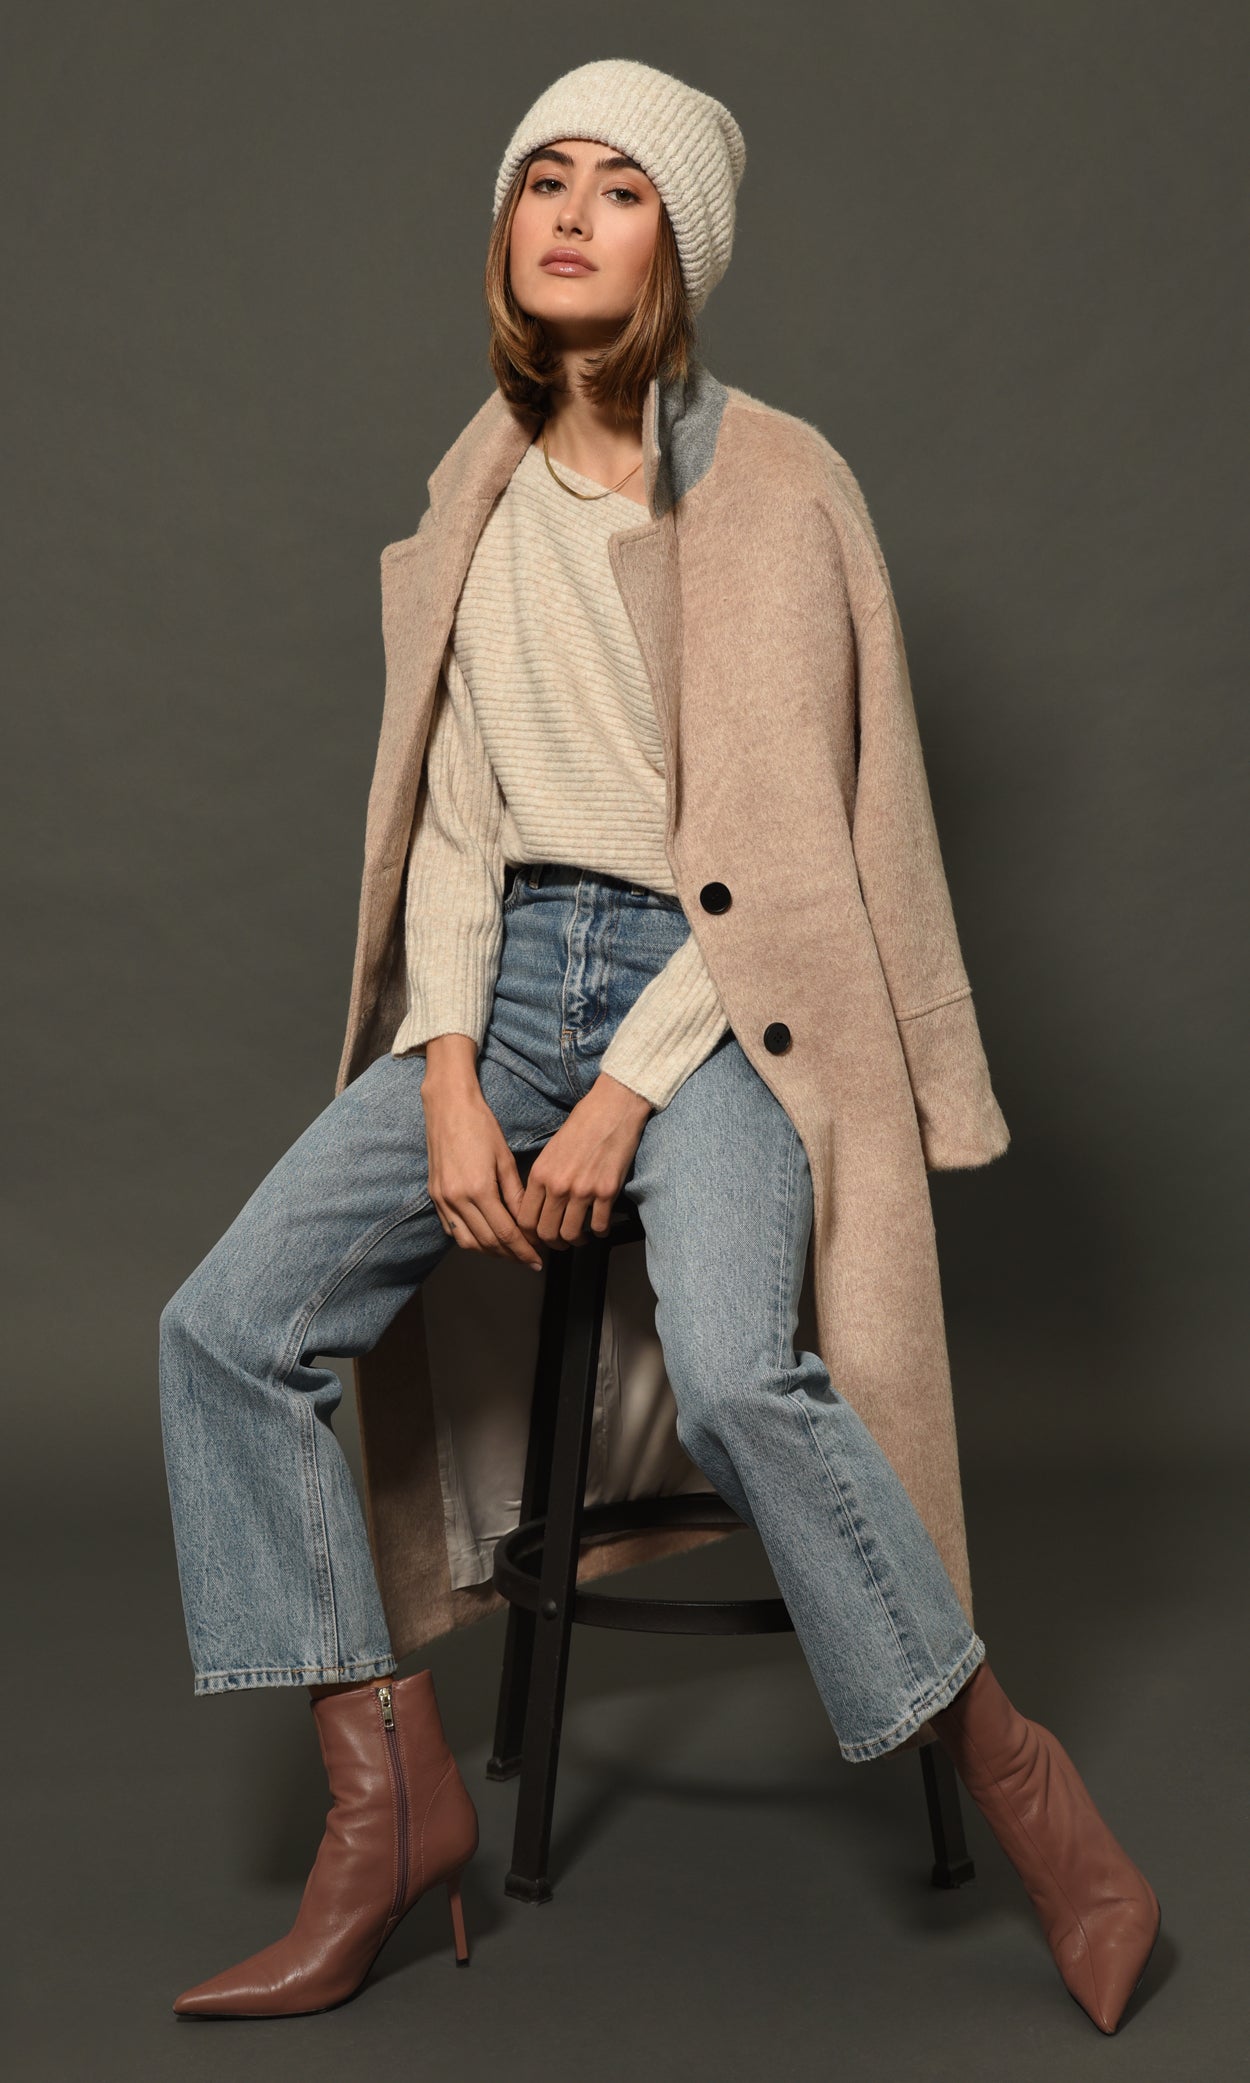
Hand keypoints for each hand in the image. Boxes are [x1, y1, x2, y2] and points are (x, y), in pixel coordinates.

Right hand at [420, 1035, 543, 1268]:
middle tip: (529, 1259)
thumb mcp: (505, 1159)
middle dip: (510, 1255)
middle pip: (487, 1242)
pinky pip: (452, 1229)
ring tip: (510, 1252)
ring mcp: (442, 1199)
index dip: (524, 1250)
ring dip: (490, 1252)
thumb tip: (528, 1221)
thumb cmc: (481, 1126)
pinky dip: (470, 1239)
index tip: (538, 1260)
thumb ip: (516, 1195)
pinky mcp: (435, 1196)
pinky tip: (486, 1238)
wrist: (448, 1106)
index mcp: (478, 1190)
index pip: (505, 1233)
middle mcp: (457, 1200)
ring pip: (467, 1242)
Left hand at [515, 1072, 652, 1248]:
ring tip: (581, 1238)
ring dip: (576, 1242)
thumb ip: (543, 1179)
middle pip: (546, 1232)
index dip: (529, 1236)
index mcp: (540, 1174)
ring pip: (571, 1234)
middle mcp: (558, 1185)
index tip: (537, 1238)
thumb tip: (540, 1207)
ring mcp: (583, 1190)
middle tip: (559, 1243)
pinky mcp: (607, 1191)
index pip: (525, 1220)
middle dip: (552, 1244)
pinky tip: (600, 1227)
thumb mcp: (550, 1151)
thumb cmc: (582, 1125)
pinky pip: (599, 1225)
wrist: (611, 1108)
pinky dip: (600, 1231)